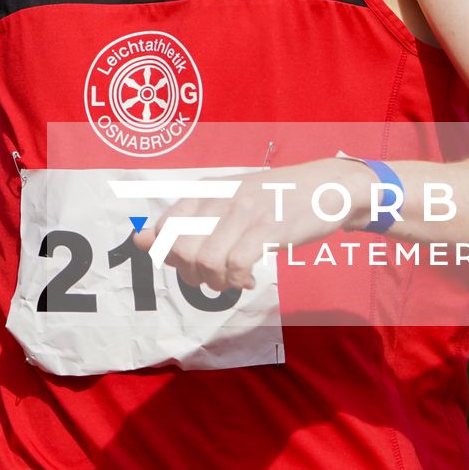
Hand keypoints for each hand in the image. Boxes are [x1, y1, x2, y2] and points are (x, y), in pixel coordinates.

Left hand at [134, 160, 372, 290]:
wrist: (328, 188)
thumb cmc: (273, 200)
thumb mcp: (227, 204)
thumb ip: (186, 223)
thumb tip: (140, 241)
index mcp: (206, 191)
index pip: (165, 227)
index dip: (172, 255)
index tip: (194, 262)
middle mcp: (219, 198)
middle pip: (180, 249)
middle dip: (192, 274)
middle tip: (213, 277)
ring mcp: (245, 212)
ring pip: (205, 260)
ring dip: (215, 281)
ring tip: (232, 280)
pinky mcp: (269, 229)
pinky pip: (236, 265)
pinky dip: (236, 281)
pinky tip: (247, 279)